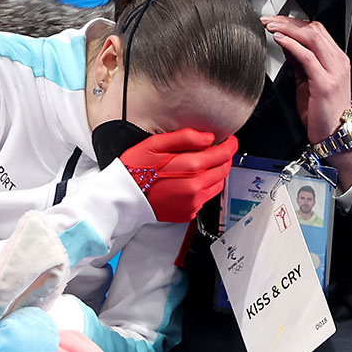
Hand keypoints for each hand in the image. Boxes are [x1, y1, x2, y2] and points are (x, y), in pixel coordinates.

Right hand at [121, 129, 237, 221]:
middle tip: (218, 150)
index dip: (229, 144)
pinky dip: (203, 187)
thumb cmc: (134, 170)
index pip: (222, 154)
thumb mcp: (155, 144)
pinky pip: (205, 198)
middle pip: (223, 170)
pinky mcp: (188, 213)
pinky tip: (190, 180)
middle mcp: (195, 188)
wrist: (122, 197)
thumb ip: (185, 138)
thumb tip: (207, 138)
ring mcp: (192, 203)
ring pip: (217, 185)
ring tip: (202, 164)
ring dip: (216, 173)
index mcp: (190, 168)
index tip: (229, 140)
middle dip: (224, 158)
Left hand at [262, 15, 351, 189]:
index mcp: (336, 60)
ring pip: (312, 38)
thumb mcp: (308, 81)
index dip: (294, 23)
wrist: (335, 135)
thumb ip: (300, 62)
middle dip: (288, 21)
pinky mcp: (325, 83)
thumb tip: (285, 44)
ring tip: (269, 26)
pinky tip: (279, 39)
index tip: (275, 21)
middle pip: (314, 29)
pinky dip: (292, 44)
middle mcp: (338, 62)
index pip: (317, 31)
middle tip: (267, 20)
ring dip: (287, 29)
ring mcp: (334, 71)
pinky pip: (308, 57)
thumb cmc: (321, 113)